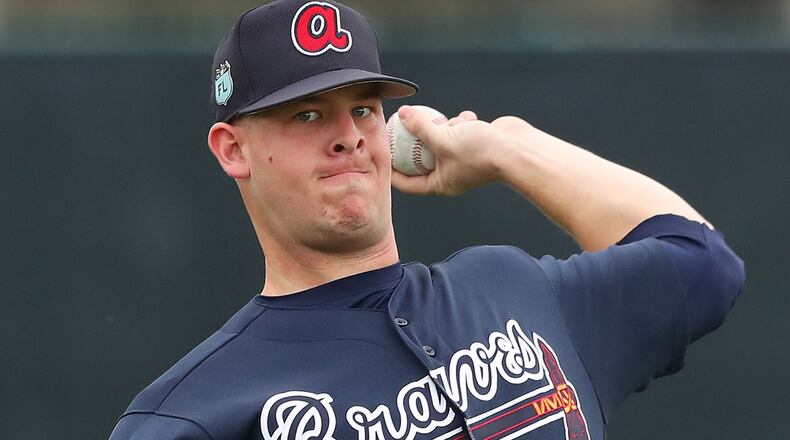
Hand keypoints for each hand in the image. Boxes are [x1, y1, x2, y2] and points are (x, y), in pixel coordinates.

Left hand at [390, 105, 531, 195]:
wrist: (517, 149)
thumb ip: (420, 126)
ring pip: (442, 140)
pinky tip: (469, 118)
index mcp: (440, 184)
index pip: (408, 183)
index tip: (380, 155)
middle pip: (422, 159)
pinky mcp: (475, 144)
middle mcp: (451, 174)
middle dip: (414, 143)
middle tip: (398, 128)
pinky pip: (460, 131)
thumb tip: (402, 113)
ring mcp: (464, 159)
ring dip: (443, 127)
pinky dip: (461, 123)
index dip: (392, 171)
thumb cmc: (480, 152)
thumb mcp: (443, 138)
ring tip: (448, 122)